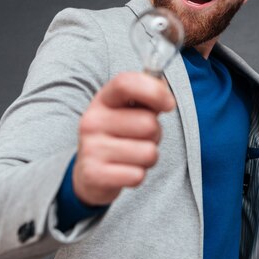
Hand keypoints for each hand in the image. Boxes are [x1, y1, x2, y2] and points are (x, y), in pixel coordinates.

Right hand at [73, 72, 175, 205]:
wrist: (89, 173)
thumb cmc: (118, 136)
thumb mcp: (127, 111)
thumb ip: (147, 98)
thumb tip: (165, 90)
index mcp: (103, 100)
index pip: (126, 83)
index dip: (154, 91)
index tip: (168, 104)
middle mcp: (93, 121)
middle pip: (148, 124)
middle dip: (155, 134)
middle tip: (141, 139)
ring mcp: (91, 148)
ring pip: (148, 153)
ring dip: (149, 157)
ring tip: (133, 156)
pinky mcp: (94, 175)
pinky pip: (138, 175)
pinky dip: (138, 175)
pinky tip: (124, 171)